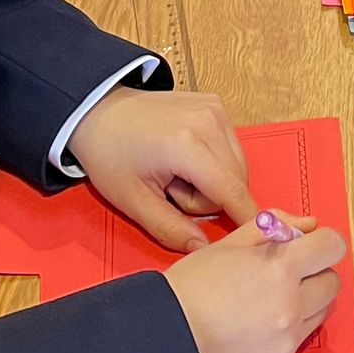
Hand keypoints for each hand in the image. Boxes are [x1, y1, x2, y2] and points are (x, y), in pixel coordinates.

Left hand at [66, 86, 260, 250]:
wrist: (98, 114)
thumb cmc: (110, 155)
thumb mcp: (134, 202)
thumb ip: (171, 230)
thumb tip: (203, 248)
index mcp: (188, 145)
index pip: (232, 191)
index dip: (245, 217)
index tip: (256, 235)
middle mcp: (209, 121)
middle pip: (236, 181)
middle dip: (209, 198)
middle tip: (171, 190)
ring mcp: (214, 109)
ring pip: (237, 165)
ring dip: (213, 180)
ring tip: (176, 172)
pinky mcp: (215, 105)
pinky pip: (230, 147)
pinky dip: (213, 160)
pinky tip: (185, 156)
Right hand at [162, 219, 346, 352]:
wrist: (168, 338)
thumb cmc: (190, 290)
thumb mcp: (228, 244)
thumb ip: (273, 227)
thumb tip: (305, 224)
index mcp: (280, 268)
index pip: (332, 246)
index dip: (321, 241)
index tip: (308, 244)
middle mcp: (291, 303)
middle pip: (332, 280)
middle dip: (315, 271)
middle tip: (286, 271)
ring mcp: (288, 335)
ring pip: (322, 310)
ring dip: (308, 299)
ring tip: (271, 297)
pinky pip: (303, 335)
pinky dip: (292, 325)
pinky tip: (263, 319)